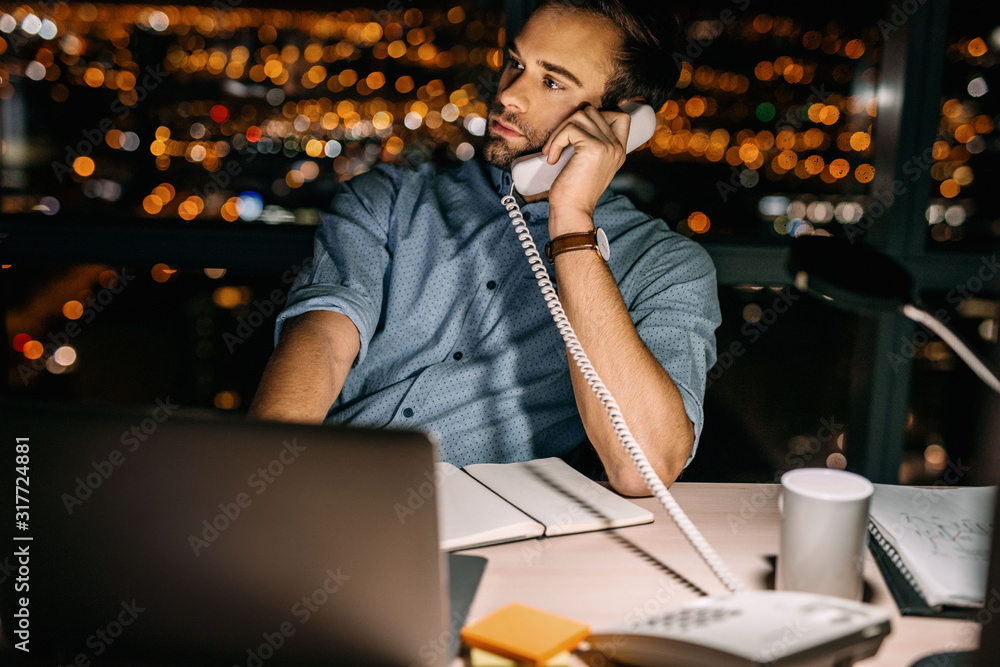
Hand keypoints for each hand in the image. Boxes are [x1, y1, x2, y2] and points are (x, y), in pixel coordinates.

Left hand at [543, 104, 630, 236]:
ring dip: (560, 131)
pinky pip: (570, 129)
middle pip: (592, 112)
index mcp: (618, 151)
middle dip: (569, 123)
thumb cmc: (573, 192)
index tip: (576, 132)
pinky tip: (553, 158)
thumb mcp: (587, 165)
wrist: (572, 212)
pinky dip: (556, 141)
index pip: (620, 116)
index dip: (597, 115)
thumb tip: (576, 119)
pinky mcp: (594, 148)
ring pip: (580, 116)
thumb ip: (590, 143)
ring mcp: (608, 146)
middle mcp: (616, 147)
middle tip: (557, 144)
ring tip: (553, 151)